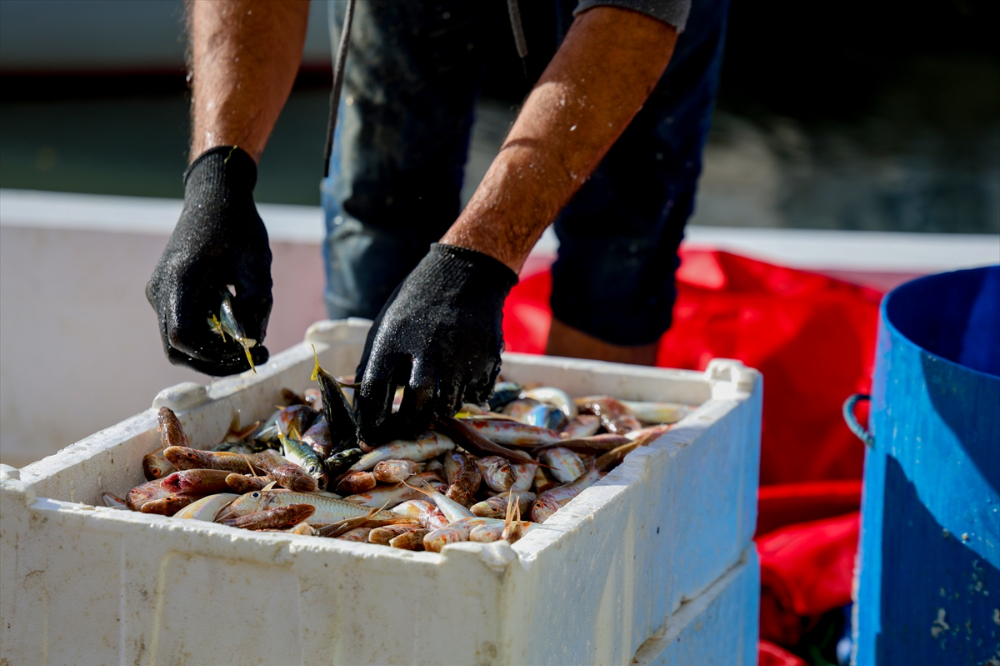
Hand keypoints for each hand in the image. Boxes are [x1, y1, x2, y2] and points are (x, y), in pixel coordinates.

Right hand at [146, 146, 271, 374]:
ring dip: (213, 351)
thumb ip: (256, 306)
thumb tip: (254, 342)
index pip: (183, 337)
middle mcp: (161, 290)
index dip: (214, 355)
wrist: (214, 195)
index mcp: (179, 279)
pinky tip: (238, 327)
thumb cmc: (237, 224)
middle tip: (256, 358)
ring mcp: (161, 293)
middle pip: (177, 348)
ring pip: (179, 342)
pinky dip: (209, 336)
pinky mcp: (168, 293)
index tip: (249, 354)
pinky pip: (185, 326)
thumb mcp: (256, 265)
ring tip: (252, 345)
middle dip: (216, 361)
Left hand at [354, 244, 517, 442]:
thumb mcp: (388, 323)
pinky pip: (475, 393)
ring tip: (434, 400)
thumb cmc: (419, 301)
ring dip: (439, 409)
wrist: (467, 272)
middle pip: (415, 404)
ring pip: (448, 403)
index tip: (369, 435)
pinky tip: (460, 381)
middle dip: (407, 424)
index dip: (369, 419)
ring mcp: (460, 352)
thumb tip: (363, 404)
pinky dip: (466, 394)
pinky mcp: (486, 356)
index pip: (374, 390)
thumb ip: (376, 361)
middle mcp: (426, 346)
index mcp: (393, 337)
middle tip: (404, 430)